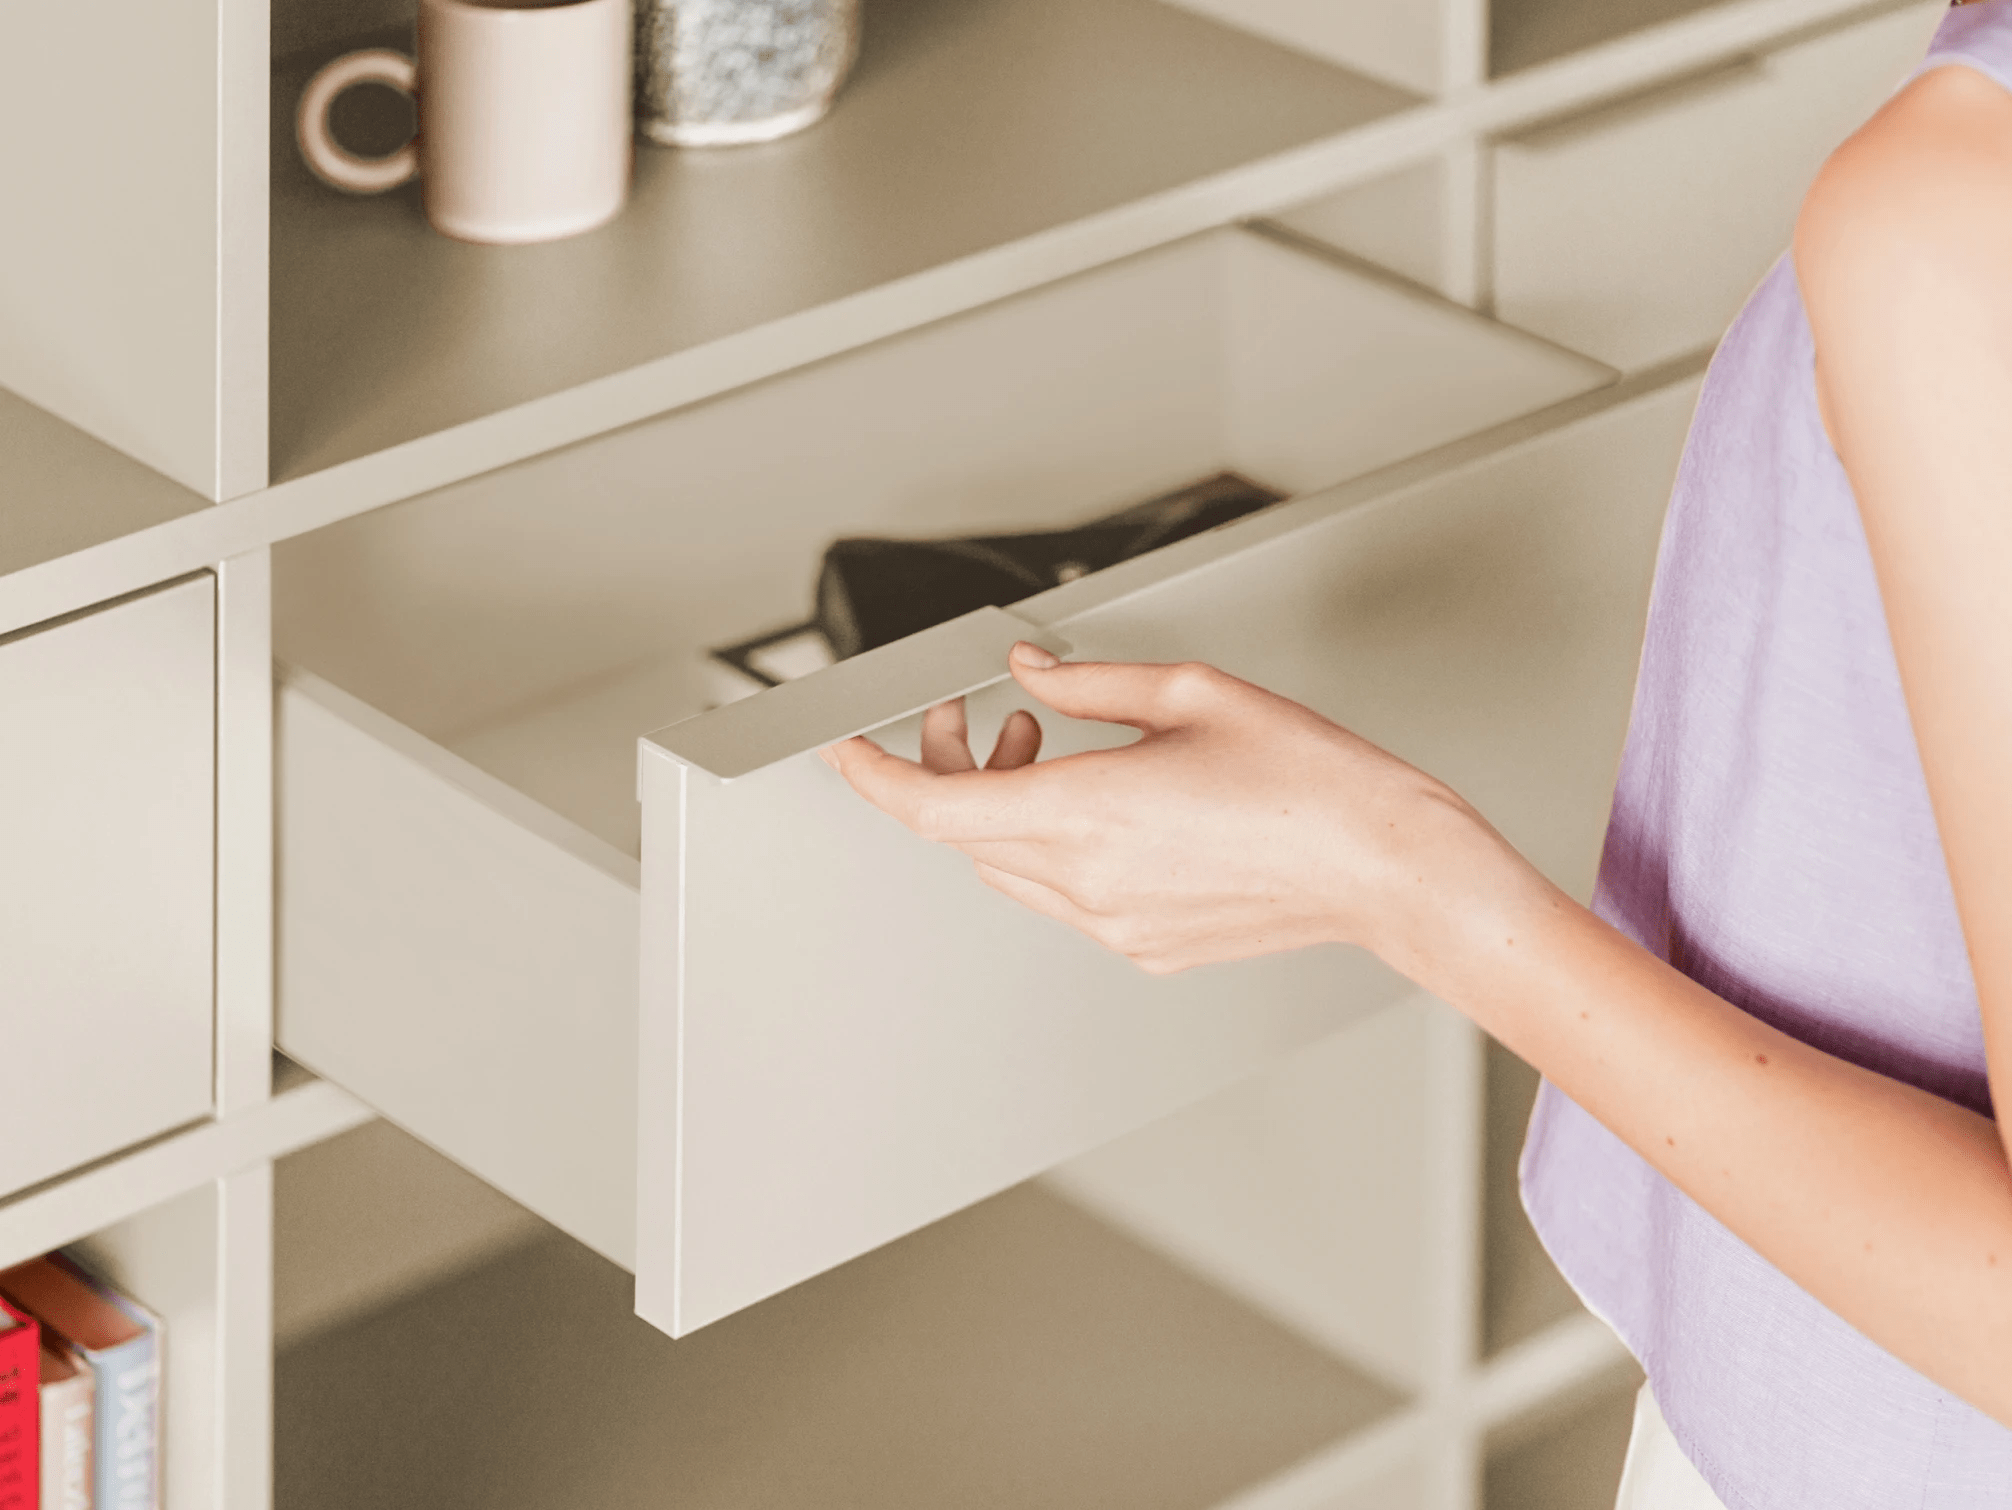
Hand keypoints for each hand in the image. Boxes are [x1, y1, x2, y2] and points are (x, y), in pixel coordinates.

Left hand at [822, 641, 1530, 976]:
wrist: (1388, 867)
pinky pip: (1065, 896)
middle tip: (986, 715)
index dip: (877, 777)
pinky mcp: (1145, 948)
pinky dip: (1054, 845)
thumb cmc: (1314, 783)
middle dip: (954, 769)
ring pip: (1009, 867)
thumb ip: (1092, 682)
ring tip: (1053, 747)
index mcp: (1090, 813)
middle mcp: (1089, 883)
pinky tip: (1104, 801)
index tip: (848, 748)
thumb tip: (1033, 674)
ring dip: (1006, 807)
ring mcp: (1115, 926)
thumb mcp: (1193, 694)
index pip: (936, 808)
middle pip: (967, 835)